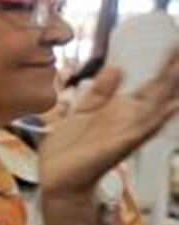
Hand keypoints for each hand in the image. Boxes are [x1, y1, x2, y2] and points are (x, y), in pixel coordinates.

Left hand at [36, 53, 178, 212]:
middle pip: (159, 91)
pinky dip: (158, 118)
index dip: (164, 66)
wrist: (57, 178)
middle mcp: (130, 118)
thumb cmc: (69, 149)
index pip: (150, 84)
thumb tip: (117, 67)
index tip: (176, 45)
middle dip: (173, 72)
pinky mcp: (120, 145)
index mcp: (122, 110)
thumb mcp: (82, 111)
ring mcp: (128, 131)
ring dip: (172, 91)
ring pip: (157, 106)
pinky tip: (172, 107)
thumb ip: (100, 91)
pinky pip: (143, 130)